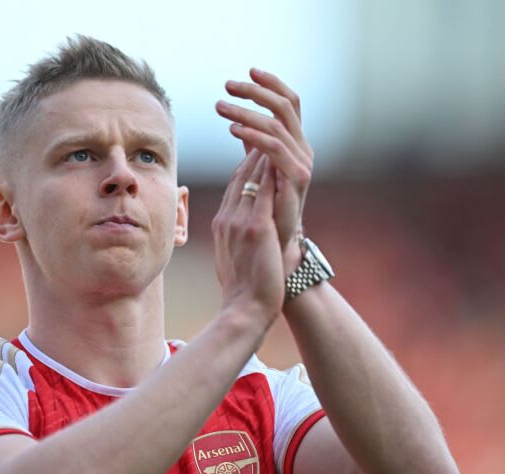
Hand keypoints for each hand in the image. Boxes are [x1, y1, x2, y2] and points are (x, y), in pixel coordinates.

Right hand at [212, 149, 284, 327]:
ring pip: (250, 179)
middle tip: (267, 131)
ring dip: (263, 155)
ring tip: (275, 135)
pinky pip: (264, 191)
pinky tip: (282, 157)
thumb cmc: (243, 294)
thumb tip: (243, 239)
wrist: (244, 311)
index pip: (233, 188)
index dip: (246, 167)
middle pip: (239, 177)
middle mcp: (227, 219)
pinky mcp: (255, 229)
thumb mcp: (234, 261)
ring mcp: (239, 223)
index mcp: (222, 227)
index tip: (258, 152)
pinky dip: (272, 172)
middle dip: (253, 153)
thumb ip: (237, 242)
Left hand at [215, 69, 312, 267]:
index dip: (270, 87)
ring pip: (277, 125)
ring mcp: (301, 165)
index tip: (247, 73)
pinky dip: (254, 136)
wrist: (274, 254)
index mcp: (293, 148)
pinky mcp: (296, 180)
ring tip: (221, 106)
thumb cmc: (262, 219)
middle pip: (286, 107)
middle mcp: (302, 152)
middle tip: (229, 85)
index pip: (287, 105)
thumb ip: (251, 154)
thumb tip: (238, 128)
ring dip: (247, 112)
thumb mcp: (255, 179)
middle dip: (257, 92)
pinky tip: (234, 130)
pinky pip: (275, 149)